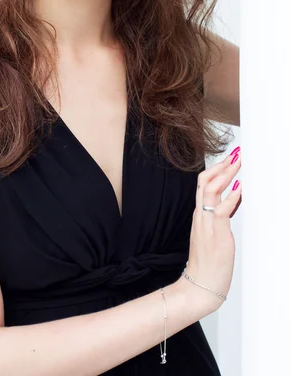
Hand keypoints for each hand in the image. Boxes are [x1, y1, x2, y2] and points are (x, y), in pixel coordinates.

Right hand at [179, 149, 241, 314]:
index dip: (216, 169)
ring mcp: (207, 223)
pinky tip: (240, 189)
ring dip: (225, 174)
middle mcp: (201, 215)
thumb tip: (233, 199)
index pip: (204, 184)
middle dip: (221, 165)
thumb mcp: (213, 234)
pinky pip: (221, 211)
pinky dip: (231, 197)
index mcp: (200, 215)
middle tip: (235, 153)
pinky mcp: (216, 234)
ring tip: (238, 163)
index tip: (228, 158)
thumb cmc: (208, 263)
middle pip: (204, 181)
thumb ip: (220, 216)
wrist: (199, 286)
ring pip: (210, 190)